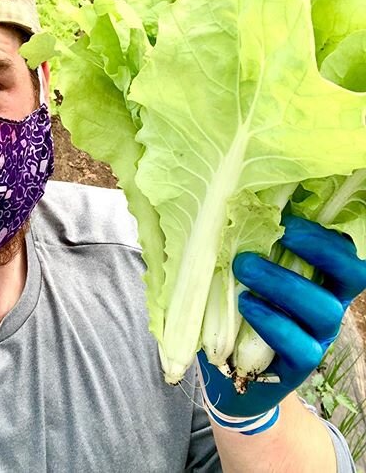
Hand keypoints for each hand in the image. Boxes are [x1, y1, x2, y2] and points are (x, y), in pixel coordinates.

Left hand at [198, 214, 365, 423]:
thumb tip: (229, 207)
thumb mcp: (240, 271)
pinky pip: (301, 346)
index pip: (346, 252)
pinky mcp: (299, 366)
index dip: (325, 233)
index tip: (287, 218)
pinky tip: (245, 305)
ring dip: (283, 282)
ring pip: (324, 309)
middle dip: (317, 248)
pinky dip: (272, 321)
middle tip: (276, 233)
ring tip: (244, 267)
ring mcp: (316, 336)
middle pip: (351, 275)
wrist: (225, 369)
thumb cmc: (232, 307)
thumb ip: (246, 245)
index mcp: (319, 276)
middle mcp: (327, 304)